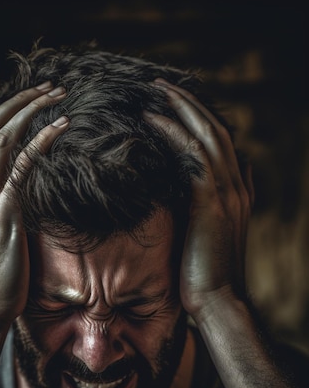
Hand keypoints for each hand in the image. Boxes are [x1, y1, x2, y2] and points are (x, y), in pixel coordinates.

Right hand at [0, 83, 68, 326]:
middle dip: (18, 102)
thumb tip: (25, 202)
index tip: (28, 103)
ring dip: (31, 110)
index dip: (4, 116)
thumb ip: (1, 214)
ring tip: (57, 95)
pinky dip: (43, 140)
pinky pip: (24, 164)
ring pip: (4, 138)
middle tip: (47, 87)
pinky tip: (62, 126)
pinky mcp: (5, 213)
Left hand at [144, 79, 253, 320]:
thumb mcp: (202, 237)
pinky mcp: (211, 202)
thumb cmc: (202, 275)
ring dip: (181, 108)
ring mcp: (227, 193)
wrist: (217, 301)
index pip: (222, 145)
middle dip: (190, 104)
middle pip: (216, 130)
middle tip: (162, 86)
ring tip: (156, 90)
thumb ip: (199, 210)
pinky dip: (172, 133)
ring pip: (207, 135)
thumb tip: (185, 193)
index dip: (200, 121)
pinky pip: (192, 156)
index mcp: (236, 193)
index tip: (175, 107)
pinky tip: (151, 120)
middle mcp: (236, 186)